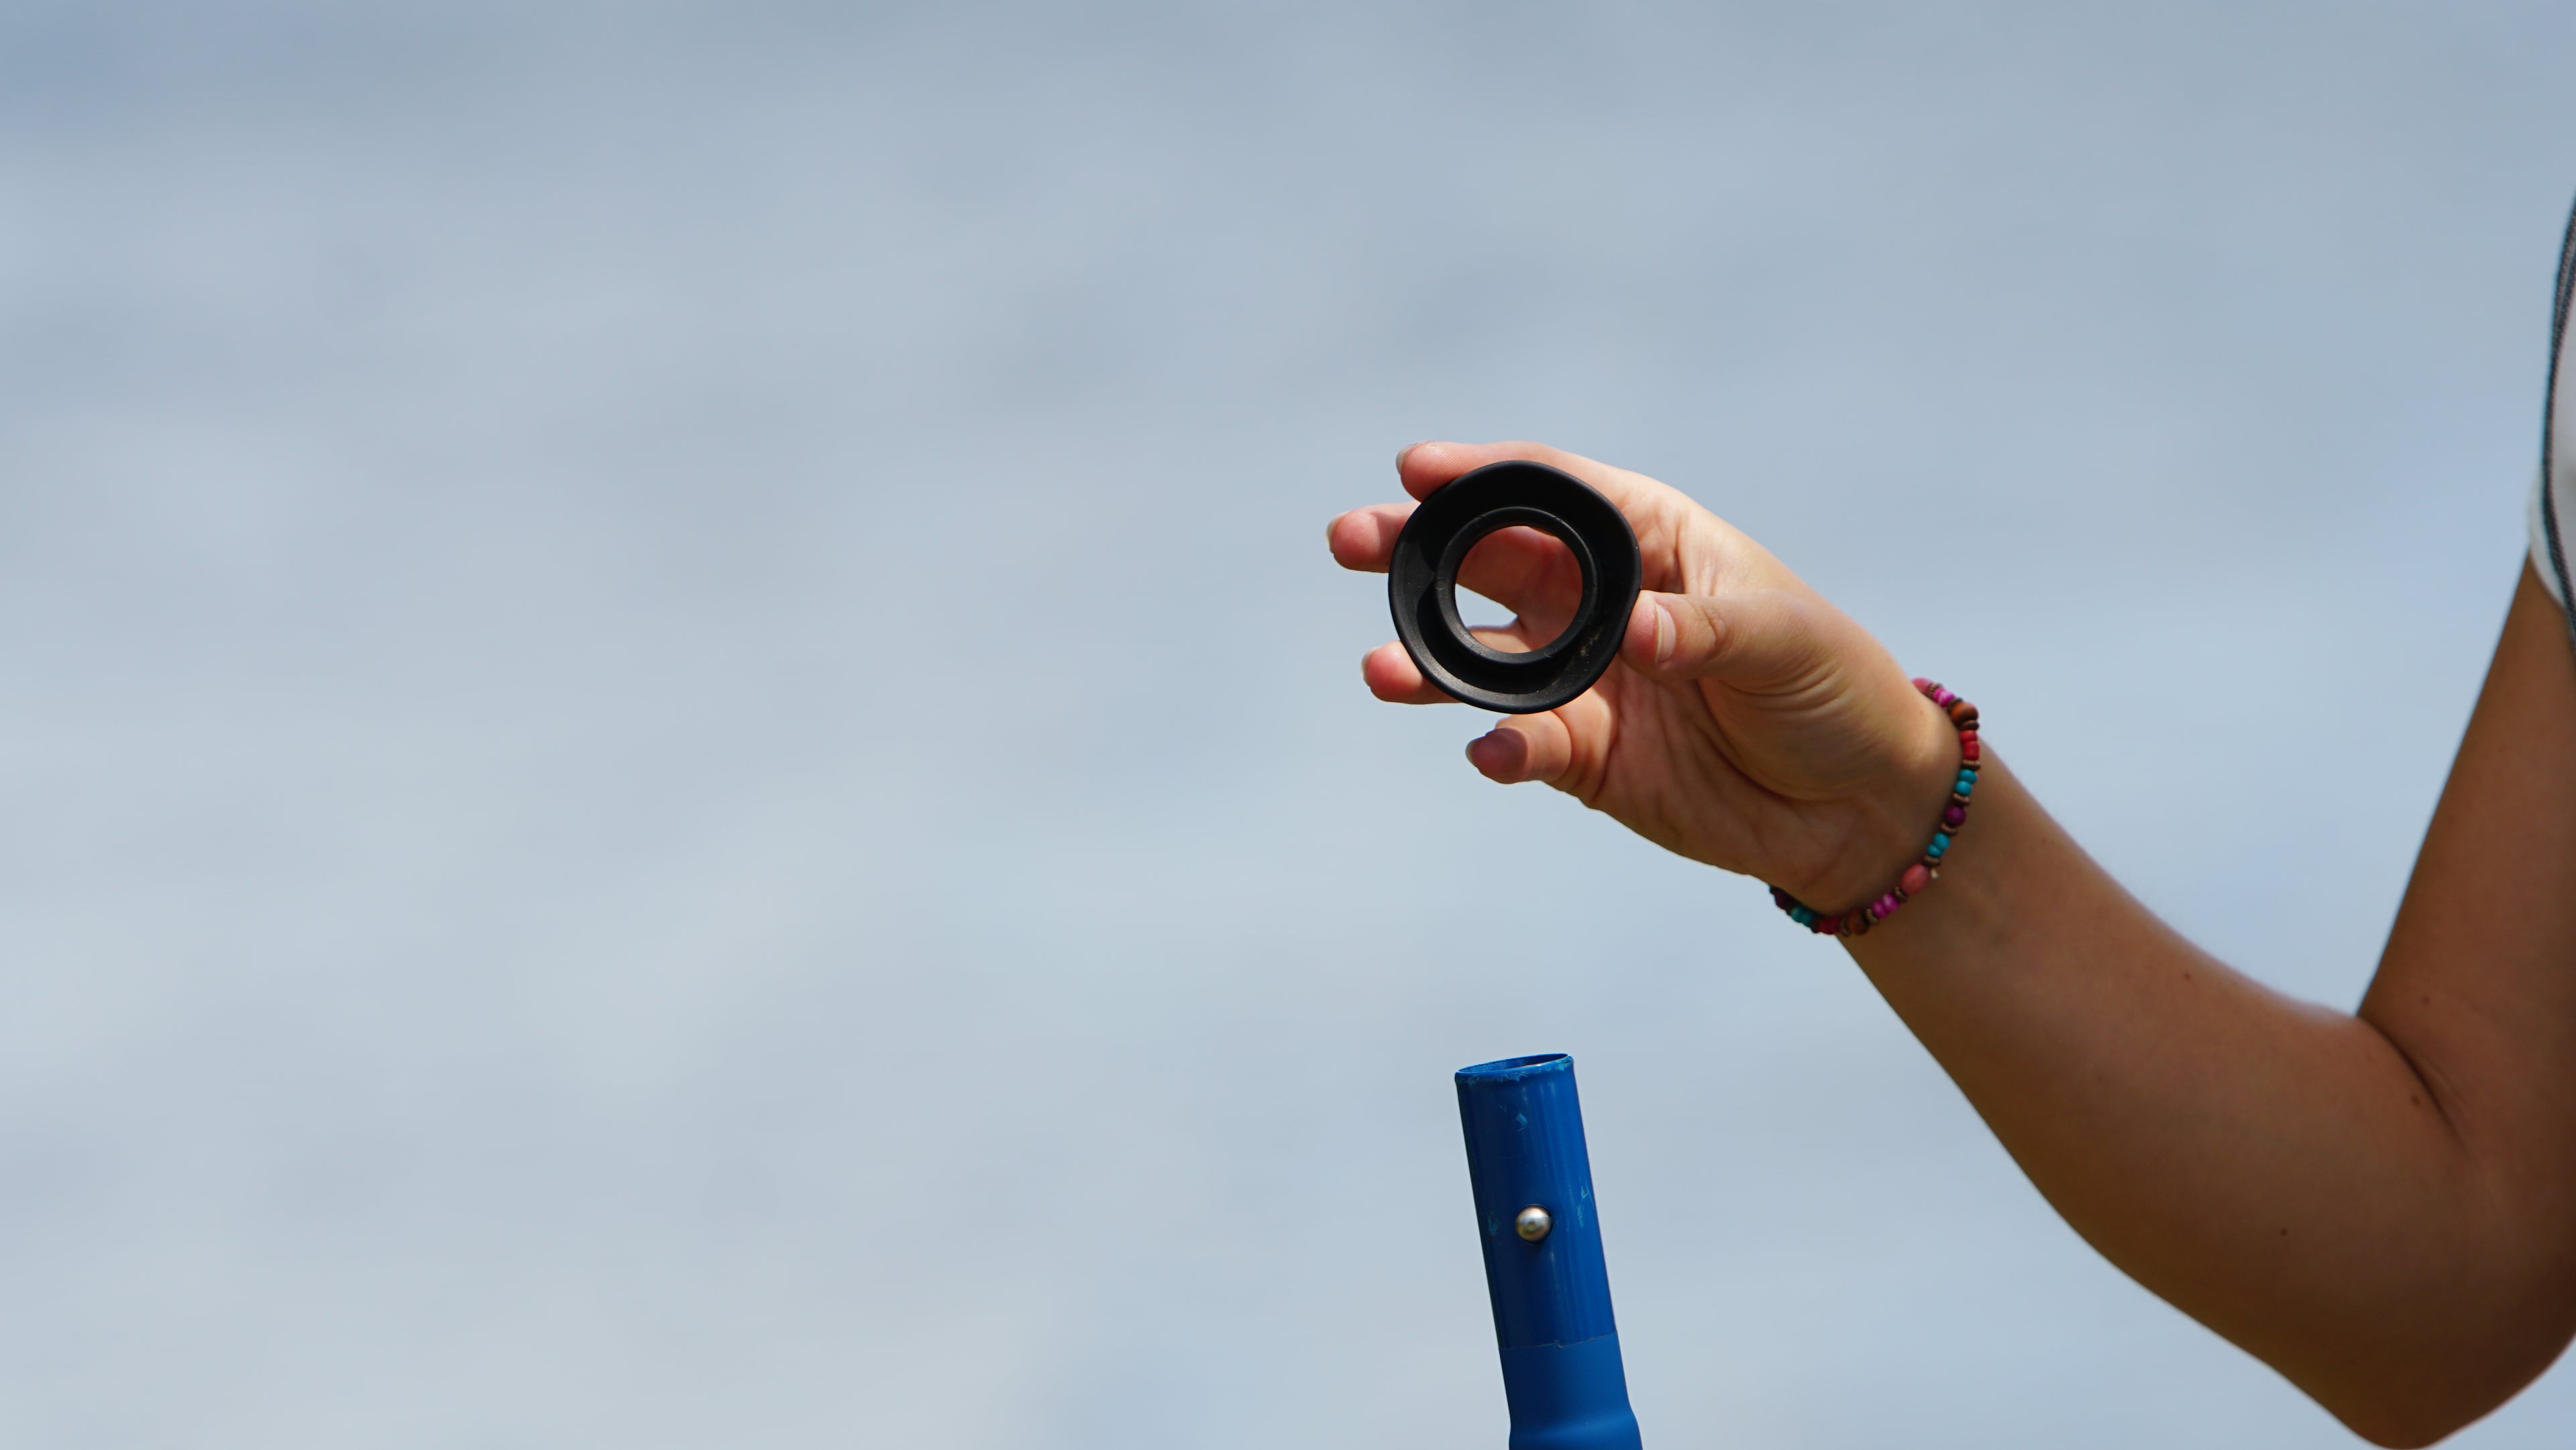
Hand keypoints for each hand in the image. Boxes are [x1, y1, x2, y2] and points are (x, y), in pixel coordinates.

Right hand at [1329, 440, 1960, 911]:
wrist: (1857, 804)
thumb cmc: (1833, 688)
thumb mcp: (1785, 639)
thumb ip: (1702, 630)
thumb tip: (1634, 633)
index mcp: (1649, 540)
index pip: (1551, 492)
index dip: (1481, 476)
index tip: (1414, 468)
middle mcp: (1600, 601)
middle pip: (1489, 562)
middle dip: (1417, 550)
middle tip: (1352, 540)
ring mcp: (1583, 679)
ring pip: (1482, 659)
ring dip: (1428, 661)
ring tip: (1381, 670)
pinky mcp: (1583, 756)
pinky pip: (1522, 743)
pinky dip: (1500, 747)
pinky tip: (1490, 751)